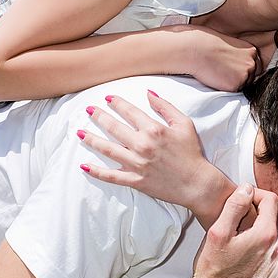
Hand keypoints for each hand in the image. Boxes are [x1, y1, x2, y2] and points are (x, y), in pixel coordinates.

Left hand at [78, 91, 238, 227]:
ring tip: (79, 132)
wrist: (197, 183)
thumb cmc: (192, 153)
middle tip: (88, 110)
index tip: (107, 98)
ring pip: (107, 149)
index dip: (116, 103)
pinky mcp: (135, 180)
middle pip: (113, 127)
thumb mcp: (184, 124)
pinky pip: (111, 176)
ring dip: (91, 140)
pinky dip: (96, 172)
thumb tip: (149, 93)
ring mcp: (136, 164)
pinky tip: (84, 166)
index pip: (129, 112)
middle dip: (99, 116)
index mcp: (153, 130)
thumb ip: (165, 107)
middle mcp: (142, 145)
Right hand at [175, 25, 267, 90]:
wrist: (196, 50)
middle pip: (251, 76)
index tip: (232, 67)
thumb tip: (242, 63)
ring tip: (220, 72)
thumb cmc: (209, 43)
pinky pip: (234, 90)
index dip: (243, 68)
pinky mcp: (235, 85)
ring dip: (234, 82)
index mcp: (252, 51)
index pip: (255, 66)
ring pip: (243, 85)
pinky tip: (217, 77)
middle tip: (225, 70)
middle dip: (241, 76)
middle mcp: (252, 63)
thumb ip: (241, 54)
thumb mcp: (231, 44)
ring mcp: (245, 75)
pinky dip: (226, 87)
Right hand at [188, 184, 277, 277]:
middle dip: (269, 206)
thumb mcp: (217, 232)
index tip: (246, 197)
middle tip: (251, 207)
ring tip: (261, 222)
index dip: (258, 193)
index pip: (272, 200)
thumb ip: (234, 206)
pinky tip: (273, 241)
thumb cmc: (213, 270)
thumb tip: (246, 189)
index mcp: (265, 235)